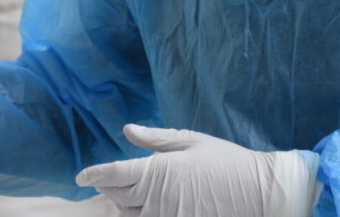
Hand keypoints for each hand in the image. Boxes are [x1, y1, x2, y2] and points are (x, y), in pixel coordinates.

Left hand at [76, 124, 319, 216]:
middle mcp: (158, 198)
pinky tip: (141, 208)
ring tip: (120, 194)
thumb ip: (155, 139)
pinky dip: (138, 216)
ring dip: (120, 204)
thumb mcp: (191, 142)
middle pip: (117, 196)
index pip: (114, 174)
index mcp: (158, 171)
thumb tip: (127, 131)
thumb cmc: (225, 161)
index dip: (94, 174)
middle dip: (106, 187)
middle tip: (103, 179)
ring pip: (129, 215)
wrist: (258, 192)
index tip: (81, 176)